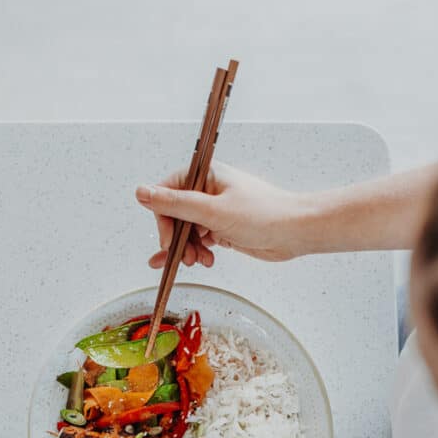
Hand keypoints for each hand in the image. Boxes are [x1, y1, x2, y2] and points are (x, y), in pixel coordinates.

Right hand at [135, 162, 307, 267]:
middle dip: (177, 239)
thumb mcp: (212, 211)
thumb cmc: (264, 215)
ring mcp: (216, 210)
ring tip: (198, 261)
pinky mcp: (224, 228)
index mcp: (205, 175)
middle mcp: (208, 190)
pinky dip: (199, 252)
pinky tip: (203, 262)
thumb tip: (141, 192)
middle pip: (175, 214)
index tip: (169, 240)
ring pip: (187, 231)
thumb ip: (175, 203)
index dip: (164, 218)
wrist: (295, 232)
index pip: (168, 192)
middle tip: (184, 256)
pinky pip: (200, 240)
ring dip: (188, 249)